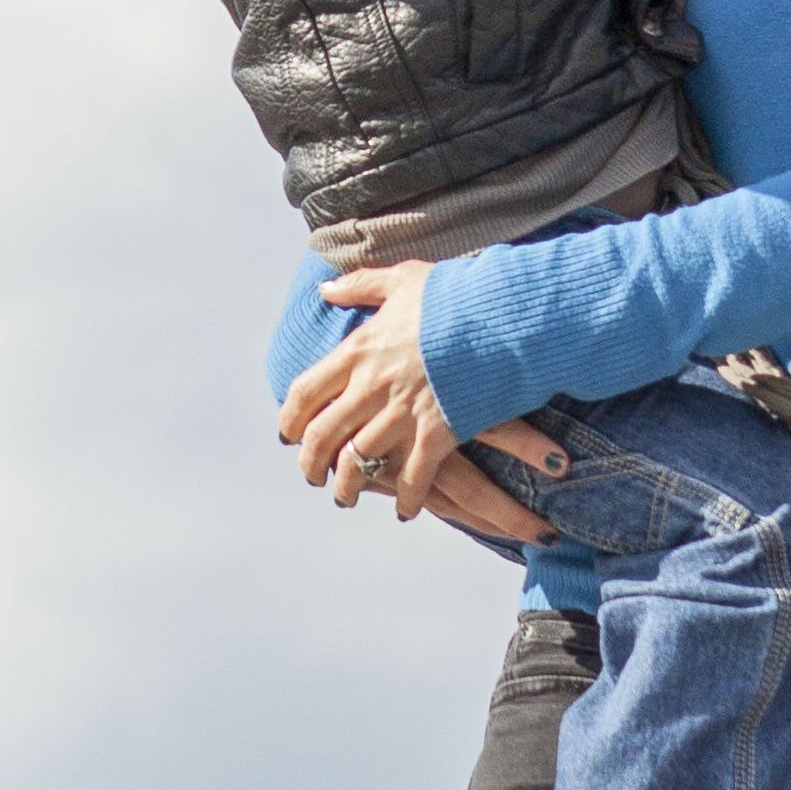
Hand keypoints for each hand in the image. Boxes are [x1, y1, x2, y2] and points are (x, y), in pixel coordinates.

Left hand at [282, 262, 559, 543]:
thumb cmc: (455, 294)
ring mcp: (402, 411)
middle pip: (324, 435)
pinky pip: (412, 477)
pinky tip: (404, 510)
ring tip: (346, 498)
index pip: (306, 392)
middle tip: (313, 477)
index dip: (291, 419)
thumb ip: (361, 284)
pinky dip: (405, 498)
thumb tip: (325, 288)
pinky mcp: (436, 432)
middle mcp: (372, 385)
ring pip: (358, 462)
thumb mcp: (403, 279)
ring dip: (348, 486)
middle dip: (311, 463)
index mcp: (358, 349)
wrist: (502, 317)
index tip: (288, 436)